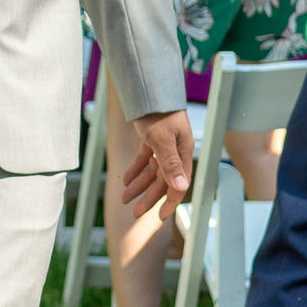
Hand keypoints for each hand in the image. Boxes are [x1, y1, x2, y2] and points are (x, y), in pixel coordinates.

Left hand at [118, 107, 194, 222]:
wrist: (149, 89)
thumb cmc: (159, 112)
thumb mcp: (162, 140)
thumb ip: (171, 164)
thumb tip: (181, 187)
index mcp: (182, 153)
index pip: (178, 184)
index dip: (170, 202)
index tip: (160, 217)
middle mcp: (175, 152)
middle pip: (162, 181)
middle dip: (148, 197)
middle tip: (134, 213)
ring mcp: (164, 145)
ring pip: (151, 171)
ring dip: (138, 185)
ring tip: (124, 197)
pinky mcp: (153, 139)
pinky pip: (145, 159)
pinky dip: (135, 169)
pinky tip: (125, 180)